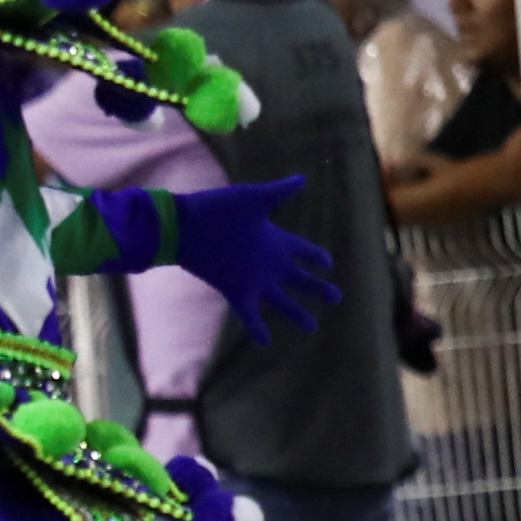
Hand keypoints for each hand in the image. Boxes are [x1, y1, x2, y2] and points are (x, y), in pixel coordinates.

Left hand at [171, 180, 338, 339]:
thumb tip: (303, 178)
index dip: (316, 256)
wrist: (183, 226)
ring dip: (296, 313)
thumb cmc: (216, 209)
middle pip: (299, 279)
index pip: (303, 250)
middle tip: (336, 297)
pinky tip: (266, 341)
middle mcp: (267, 262)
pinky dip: (258, 328)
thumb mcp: (253, 198)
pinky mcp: (236, 291)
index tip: (328, 262)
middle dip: (317, 288)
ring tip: (313, 326)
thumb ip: (279, 191)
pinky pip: (250, 315)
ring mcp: (253, 279)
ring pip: (281, 301)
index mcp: (274, 240)